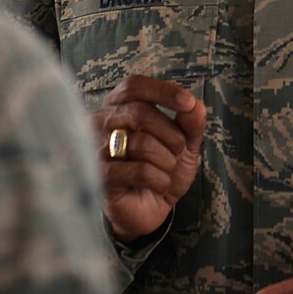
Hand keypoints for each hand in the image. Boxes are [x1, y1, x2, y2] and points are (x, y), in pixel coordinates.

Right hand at [92, 76, 205, 243]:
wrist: (149, 208)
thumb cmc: (161, 168)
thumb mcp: (184, 143)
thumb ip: (191, 123)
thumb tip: (195, 105)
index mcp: (119, 107)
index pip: (134, 86)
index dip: (163, 91)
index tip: (187, 103)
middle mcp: (101, 123)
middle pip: (140, 112)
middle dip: (171, 134)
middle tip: (178, 150)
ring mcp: (97, 150)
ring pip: (141, 143)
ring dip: (167, 160)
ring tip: (166, 169)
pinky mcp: (101, 177)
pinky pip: (140, 171)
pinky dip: (160, 179)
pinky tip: (158, 184)